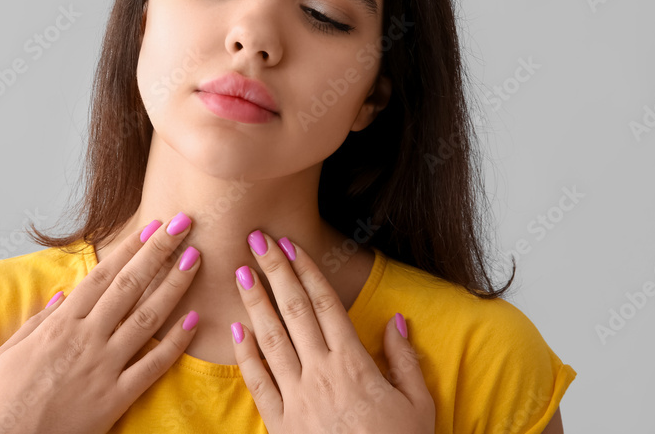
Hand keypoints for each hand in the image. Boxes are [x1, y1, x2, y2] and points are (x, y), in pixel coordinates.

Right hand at [0, 213, 202, 433]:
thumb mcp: (8, 353)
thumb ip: (39, 322)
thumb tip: (63, 296)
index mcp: (60, 325)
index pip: (103, 276)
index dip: (130, 248)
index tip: (151, 227)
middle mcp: (86, 339)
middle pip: (130, 286)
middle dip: (159, 251)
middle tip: (183, 224)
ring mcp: (104, 367)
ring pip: (147, 318)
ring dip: (174, 286)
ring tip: (195, 259)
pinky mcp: (115, 398)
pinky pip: (152, 366)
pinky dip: (174, 343)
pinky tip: (193, 322)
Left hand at [231, 230, 434, 433]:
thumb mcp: (418, 404)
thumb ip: (405, 360)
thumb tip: (396, 320)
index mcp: (355, 364)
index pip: (325, 305)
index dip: (306, 271)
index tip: (290, 244)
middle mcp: (322, 374)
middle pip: (293, 311)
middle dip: (273, 271)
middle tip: (256, 239)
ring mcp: (298, 398)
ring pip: (270, 339)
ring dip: (254, 302)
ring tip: (240, 272)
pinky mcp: (281, 424)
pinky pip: (258, 382)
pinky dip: (245, 353)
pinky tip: (235, 329)